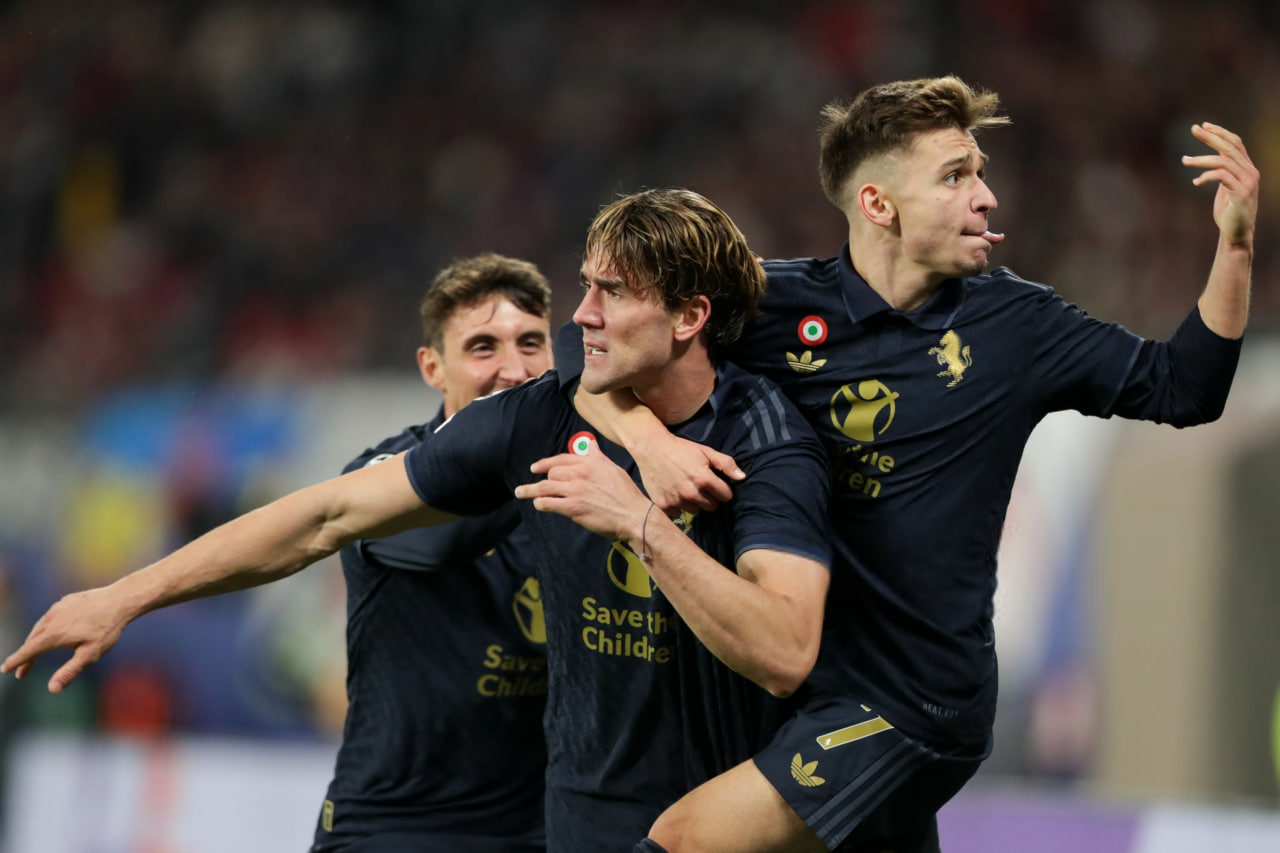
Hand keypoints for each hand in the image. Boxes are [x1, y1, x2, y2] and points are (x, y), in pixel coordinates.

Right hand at [1, 586, 130, 692]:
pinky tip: (51, 633)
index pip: (28, 651)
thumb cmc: (106, 629)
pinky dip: (45, 628)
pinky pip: (50, 616)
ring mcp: (58, 608)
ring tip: (34, 654)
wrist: (120, 600)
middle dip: (25, 657)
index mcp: (54, 634)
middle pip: (32, 640)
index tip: (4, 669)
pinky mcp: (65, 601)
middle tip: (22, 672)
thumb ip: (69, 672)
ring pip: (40, 627)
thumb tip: (52, 689)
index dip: (16, 661)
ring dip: (35, 641)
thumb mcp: (90, 655)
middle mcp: (51, 619)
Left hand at [514, 440, 652, 540]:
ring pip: (545, 487)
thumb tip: (590, 444)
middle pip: (552, 473)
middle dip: (544, 480)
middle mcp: (581, 473)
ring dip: (530, 490)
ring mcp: (575, 490)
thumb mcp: (613, 469)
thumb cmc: (626, 494)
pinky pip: (549, 503)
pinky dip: (540, 503)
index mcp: (591, 462)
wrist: (634, 515)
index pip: (562, 459)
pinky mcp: (573, 507)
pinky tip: (538, 504)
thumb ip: (598, 457)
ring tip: (521, 492)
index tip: (535, 467)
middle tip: (537, 486)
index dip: (546, 463)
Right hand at [572, 385, 743, 514]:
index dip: (723, 490)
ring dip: (694, 503)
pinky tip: (674, 493)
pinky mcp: (663, 505)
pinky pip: (678, 513)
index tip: (715, 484)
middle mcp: (691, 493)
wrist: (651, 448)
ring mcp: (676, 500)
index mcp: (704, 479)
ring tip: (686, 489)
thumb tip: (742, 477)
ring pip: (695, 511)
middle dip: (710, 498)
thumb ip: (726, 464)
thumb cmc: (680, 449)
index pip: (725, 496)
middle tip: (700, 486)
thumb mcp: (706, 451)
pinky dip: (677, 506)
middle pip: (712, 507)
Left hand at [1183, 122, 1258, 246]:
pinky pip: (1222, 176)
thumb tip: (1209, 163)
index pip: (1235, 143)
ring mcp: (1247, 182)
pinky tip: (1196, 182)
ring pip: (1223, 160)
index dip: (1220, 133)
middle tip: (1193, 129)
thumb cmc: (1228, 212)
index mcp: (1246, 168)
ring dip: (1201, 159)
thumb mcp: (1225, 188)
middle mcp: (1250, 172)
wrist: (1236, 233)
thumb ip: (1222, 174)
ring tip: (1184, 160)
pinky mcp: (1241, 193)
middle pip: (1230, 147)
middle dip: (1210, 137)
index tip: (1203, 126)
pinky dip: (1206, 176)